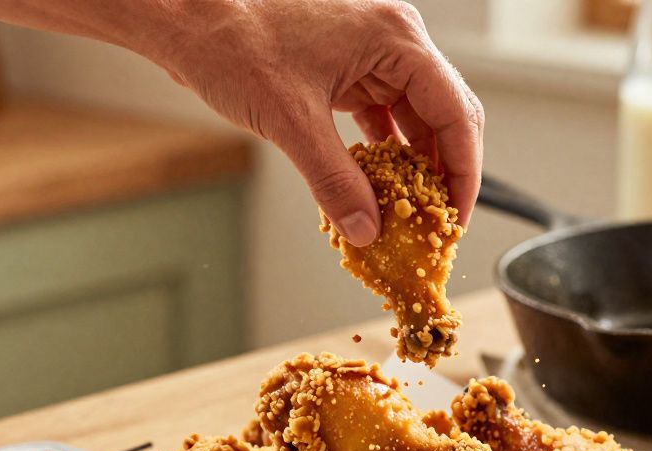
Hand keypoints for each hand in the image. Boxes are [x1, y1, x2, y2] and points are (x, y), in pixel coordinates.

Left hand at [138, 0, 484, 245]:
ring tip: (410, 212)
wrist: (188, 19)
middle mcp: (393, 41)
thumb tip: (367, 229)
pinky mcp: (348, 68)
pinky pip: (383, 116)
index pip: (455, 112)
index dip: (463, 171)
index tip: (455, 217)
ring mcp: (371, 53)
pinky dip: (384, 153)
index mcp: (395, 39)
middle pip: (444, 114)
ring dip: (414, 165)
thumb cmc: (235, 44)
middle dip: (444, 171)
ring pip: (415, 118)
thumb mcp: (291, 122)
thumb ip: (335, 182)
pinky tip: (378, 187)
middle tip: (438, 222)